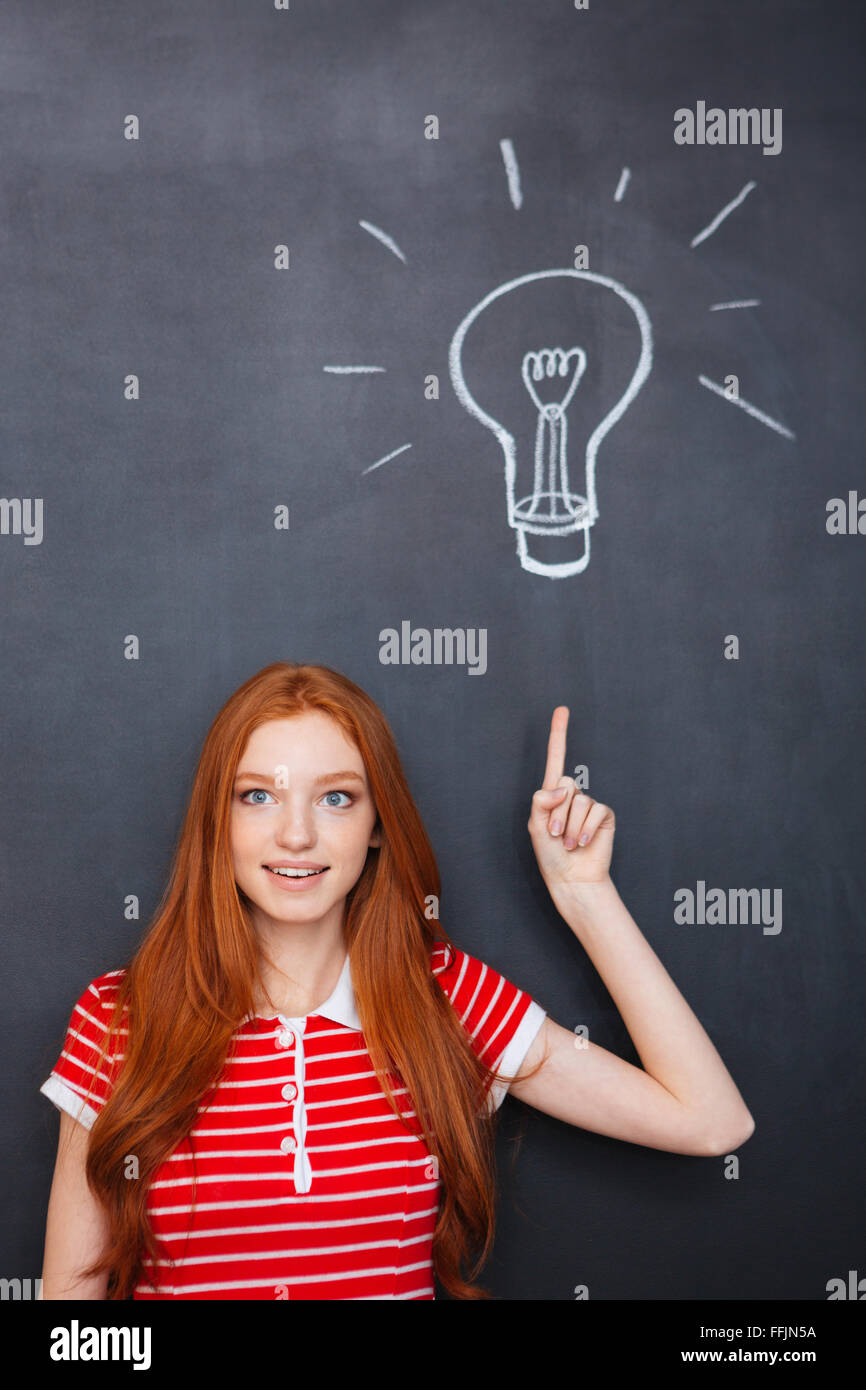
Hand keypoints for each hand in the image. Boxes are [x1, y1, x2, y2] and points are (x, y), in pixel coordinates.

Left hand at [527, 706, 614, 891]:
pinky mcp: (604, 815)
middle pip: (565, 783)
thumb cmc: (550, 854)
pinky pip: (595, 810)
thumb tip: (564, 788)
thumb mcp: (535, 825)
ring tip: (567, 843)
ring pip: (579, 800)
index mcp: (552, 794)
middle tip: (554, 835)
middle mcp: (572, 795)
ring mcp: (589, 805)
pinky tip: (581, 842)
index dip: (559, 734)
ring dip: (569, 826)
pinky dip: (584, 828)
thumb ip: (542, 801)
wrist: (571, 877)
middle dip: (557, 812)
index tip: (562, 710)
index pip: (556, 759)